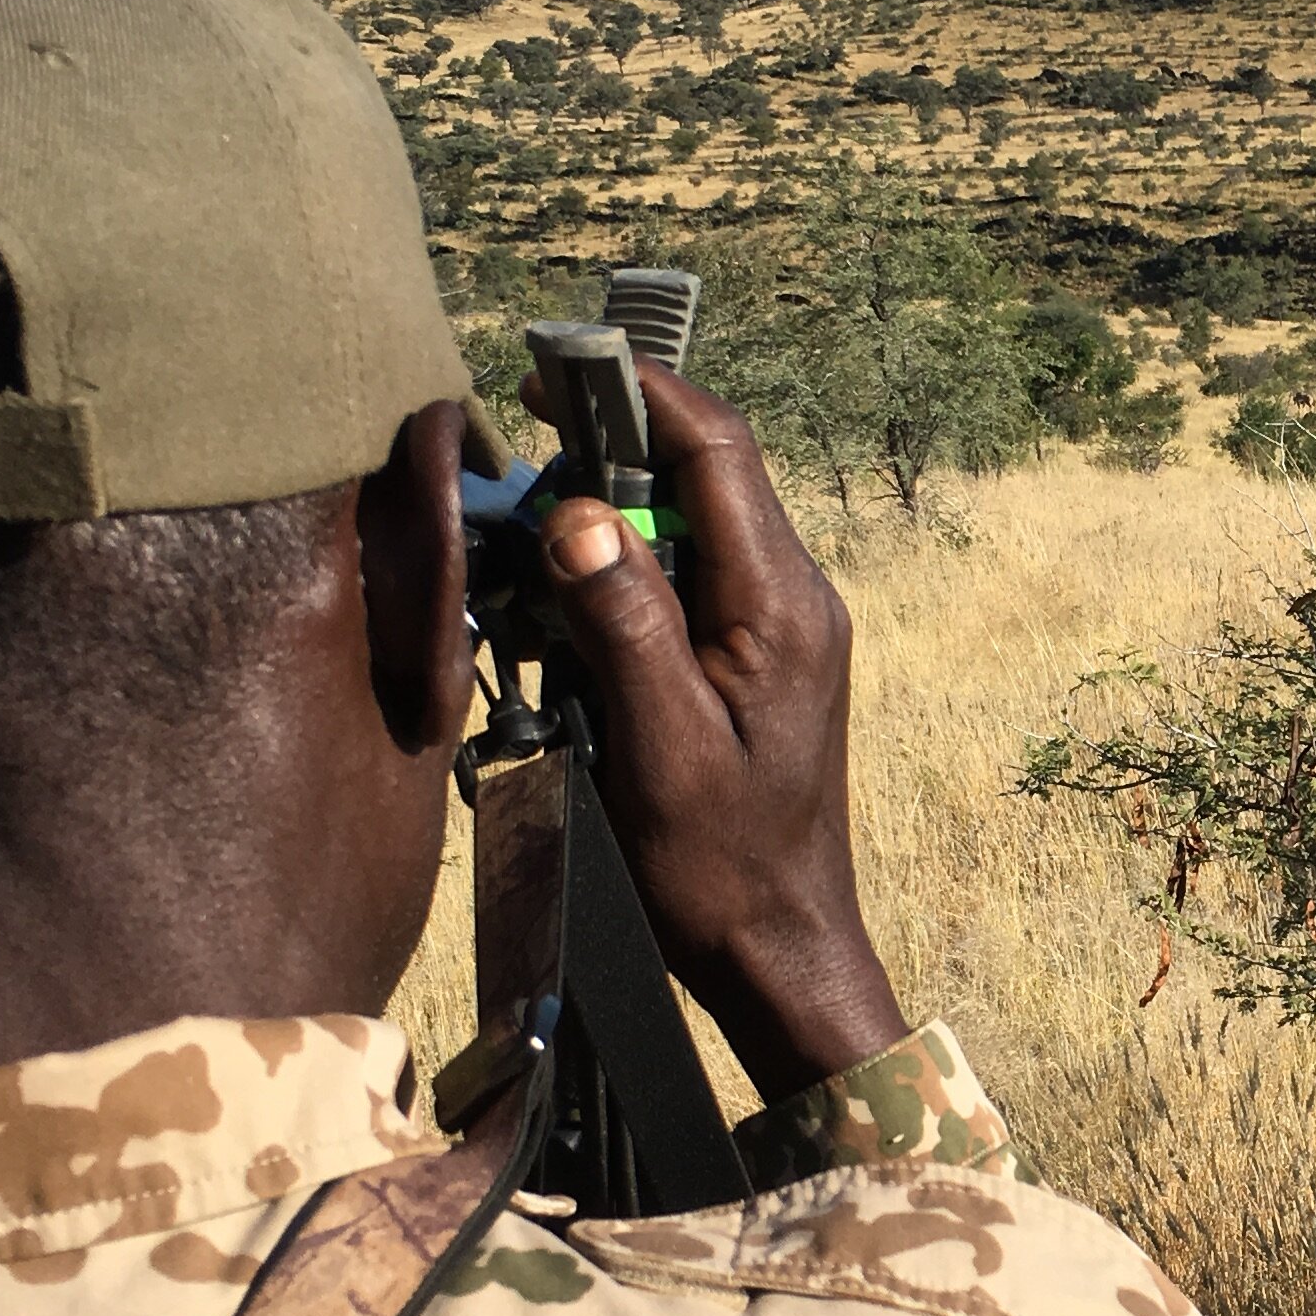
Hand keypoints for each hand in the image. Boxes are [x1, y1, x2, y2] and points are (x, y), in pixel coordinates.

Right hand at [528, 362, 906, 1098]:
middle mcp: (795, 597)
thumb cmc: (720, 868)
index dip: (637, 391)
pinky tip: (568, 598)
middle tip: (520, 438)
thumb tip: (575, 513)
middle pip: (705, 471)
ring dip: (612, 510)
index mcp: (784, 603)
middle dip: (611, 442)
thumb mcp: (658, 746)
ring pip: (693, 521)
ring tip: (531, 523)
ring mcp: (781, 625)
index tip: (552, 366)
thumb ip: (623, 623)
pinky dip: (627, 567)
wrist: (780, 950)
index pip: (718, 449)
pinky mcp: (759, 656)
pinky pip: (691, 576)